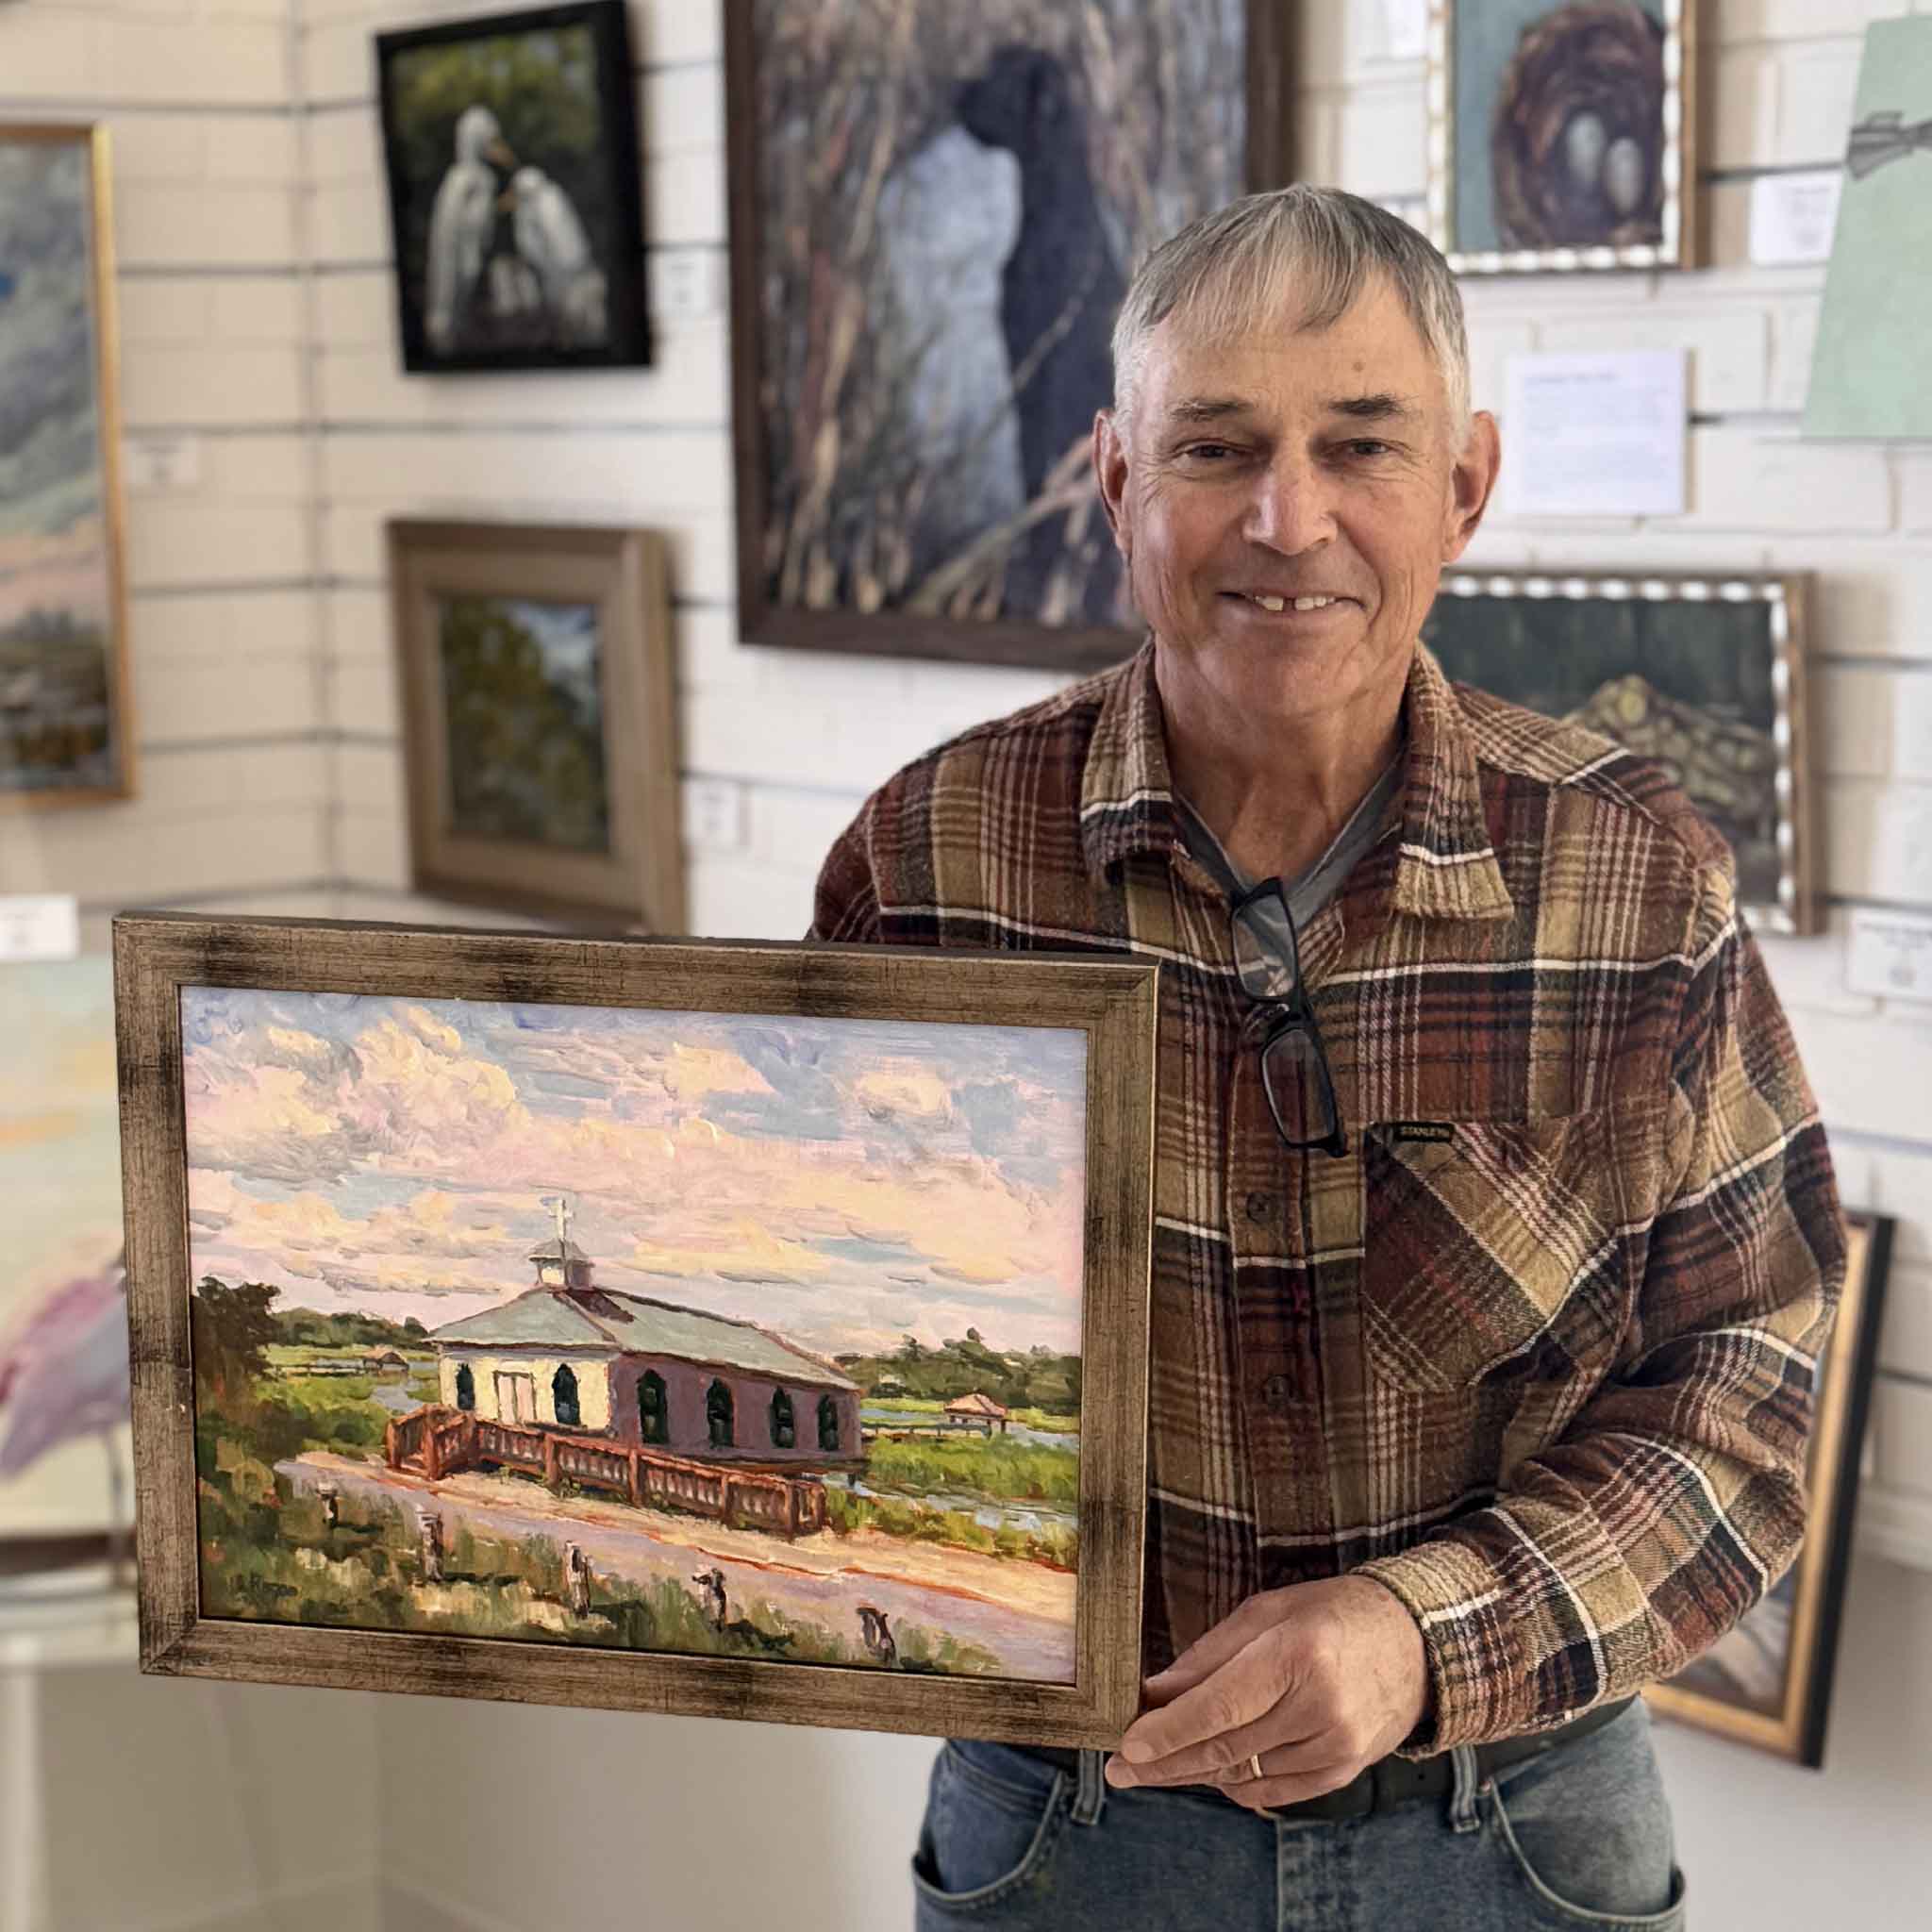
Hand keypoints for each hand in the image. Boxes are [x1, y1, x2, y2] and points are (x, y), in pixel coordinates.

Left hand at [1104, 1574, 1431, 1812]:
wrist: (1416, 1642)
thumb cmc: (1331, 1615)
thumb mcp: (1266, 1614)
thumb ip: (1208, 1656)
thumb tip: (1155, 1692)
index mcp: (1295, 1656)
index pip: (1218, 1707)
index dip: (1168, 1731)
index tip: (1127, 1745)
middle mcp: (1319, 1707)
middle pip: (1224, 1748)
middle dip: (1164, 1762)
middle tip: (1121, 1770)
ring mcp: (1336, 1745)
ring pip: (1245, 1772)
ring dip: (1196, 1770)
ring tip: (1158, 1764)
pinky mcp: (1345, 1770)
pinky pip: (1276, 1791)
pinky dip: (1238, 1783)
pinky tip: (1212, 1772)